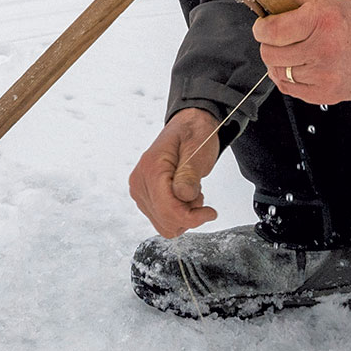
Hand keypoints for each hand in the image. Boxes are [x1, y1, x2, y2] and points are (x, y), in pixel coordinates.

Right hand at [130, 106, 227, 237]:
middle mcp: (140, 182)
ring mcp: (140, 191)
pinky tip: (184, 197)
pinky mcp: (145, 197)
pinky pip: (162, 219)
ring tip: (192, 192)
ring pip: (164, 225)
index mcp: (151, 168)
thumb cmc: (193, 134)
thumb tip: (184, 196)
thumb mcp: (198, 149)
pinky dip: (177, 215)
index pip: (167, 209)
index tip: (210, 212)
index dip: (191, 217)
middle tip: (199, 195)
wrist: (187, 125)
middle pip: (165, 221)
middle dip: (188, 215)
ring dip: (183, 216)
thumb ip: (190, 174)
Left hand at [252, 0, 350, 106]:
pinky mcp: (325, 94)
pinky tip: (298, 68)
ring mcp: (323, 75)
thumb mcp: (326, 1)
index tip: (263, 26)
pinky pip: (290, 90)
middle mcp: (321, 50)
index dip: (260, 28)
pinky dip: (289, 80)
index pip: (271, 31)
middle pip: (270, 54)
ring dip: (279, 63)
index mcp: (320, 22)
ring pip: (278, 73)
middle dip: (268, 44)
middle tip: (279, 38)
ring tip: (291, 53)